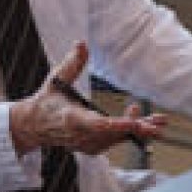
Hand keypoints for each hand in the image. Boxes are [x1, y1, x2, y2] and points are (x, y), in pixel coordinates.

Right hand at [9, 42, 167, 155]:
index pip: (96, 124)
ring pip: (116, 139)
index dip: (117, 125)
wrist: (33, 127)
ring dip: (138, 130)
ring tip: (158, 121)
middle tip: (159, 123)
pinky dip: (127, 133)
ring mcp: (85, 145)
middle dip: (138, 128)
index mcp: (71, 118)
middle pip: (113, 134)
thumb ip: (71, 63)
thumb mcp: (55, 79)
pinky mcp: (90, 149)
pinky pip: (113, 142)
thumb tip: (81, 43)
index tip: (135, 123)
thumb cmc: (46, 101)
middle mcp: (79, 135)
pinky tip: (141, 123)